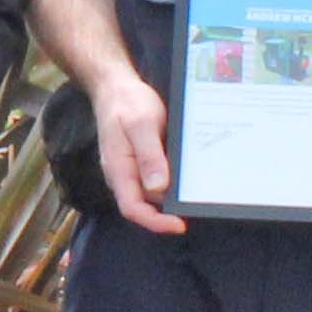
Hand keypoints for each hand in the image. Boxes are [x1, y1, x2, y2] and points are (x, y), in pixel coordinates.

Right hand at [87, 68, 184, 235]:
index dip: (155, 222)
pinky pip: (154, 180)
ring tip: (196, 192)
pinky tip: (187, 175)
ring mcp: (130, 170)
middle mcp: (123, 176)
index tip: (179, 224)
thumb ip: (149, 155)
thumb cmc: (126, 102)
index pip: (133, 208)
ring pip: (151, 194)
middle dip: (168, 212)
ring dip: (171, 196)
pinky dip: (171, 182)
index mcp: (119, 170)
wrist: (115, 86)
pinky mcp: (139, 163)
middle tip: (196, 207)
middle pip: (144, 206)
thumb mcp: (140, 123)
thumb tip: (158, 187)